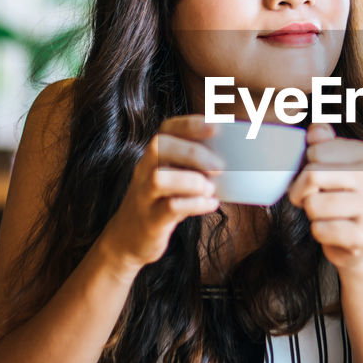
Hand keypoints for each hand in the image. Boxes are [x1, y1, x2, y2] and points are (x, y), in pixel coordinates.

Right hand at [101, 115, 222, 271]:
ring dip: (191, 181)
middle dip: (192, 152)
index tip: (215, 127)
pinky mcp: (150, 220)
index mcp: (153, 157)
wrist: (128, 238)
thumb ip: (195, 168)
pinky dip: (194, 204)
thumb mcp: (174, 181)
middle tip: (219, 167)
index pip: (166, 130)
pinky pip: (169, 208)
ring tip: (210, 189)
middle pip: (160, 147)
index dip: (189, 124)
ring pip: (160, 178)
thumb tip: (234, 159)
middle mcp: (144, 171)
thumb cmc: (161, 203)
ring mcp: (145, 195)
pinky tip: (211, 204)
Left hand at [287, 123, 362, 270]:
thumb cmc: (337, 199)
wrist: (356, 244)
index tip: (314, 179)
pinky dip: (318, 232)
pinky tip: (332, 231)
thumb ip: (323, 144)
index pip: (315, 151)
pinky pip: (321, 230)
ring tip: (325, 215)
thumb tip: (316, 129)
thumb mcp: (330, 167)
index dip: (304, 167)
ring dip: (311, 213)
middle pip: (313, 175)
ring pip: (314, 204)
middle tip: (308, 199)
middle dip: (300, 191)